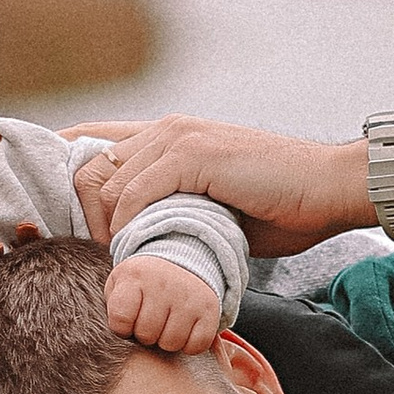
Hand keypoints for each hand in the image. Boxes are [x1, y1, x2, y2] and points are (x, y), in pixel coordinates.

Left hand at [72, 118, 363, 254]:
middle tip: (99, 260)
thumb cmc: (280, 206)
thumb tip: (140, 248)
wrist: (328, 189)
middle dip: (81, 218)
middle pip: (87, 168)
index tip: (66, 226)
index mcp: (167, 136)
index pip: (91, 144)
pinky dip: (129, 227)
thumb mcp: (212, 208)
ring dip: (106, 230)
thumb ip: (173, 212)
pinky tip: (139, 252)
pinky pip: (134, 193)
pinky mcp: (193, 155)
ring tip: (122, 265)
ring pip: (105, 183)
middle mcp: (165, 129)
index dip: (67, 182)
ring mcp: (178, 137)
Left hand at [103, 256, 223, 351]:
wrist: (182, 260)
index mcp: (135, 276)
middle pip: (147, 334)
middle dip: (145, 334)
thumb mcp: (119, 285)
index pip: (120, 320)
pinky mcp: (209, 308)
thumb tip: (114, 337)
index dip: (121, 328)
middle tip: (149, 321)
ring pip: (171, 343)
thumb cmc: (143, 283)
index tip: (126, 321)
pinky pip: (196, 345)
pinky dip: (189, 345)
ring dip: (166, 340)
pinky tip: (183, 330)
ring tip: (165, 324)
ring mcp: (189, 296)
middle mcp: (164, 284)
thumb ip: (112, 308)